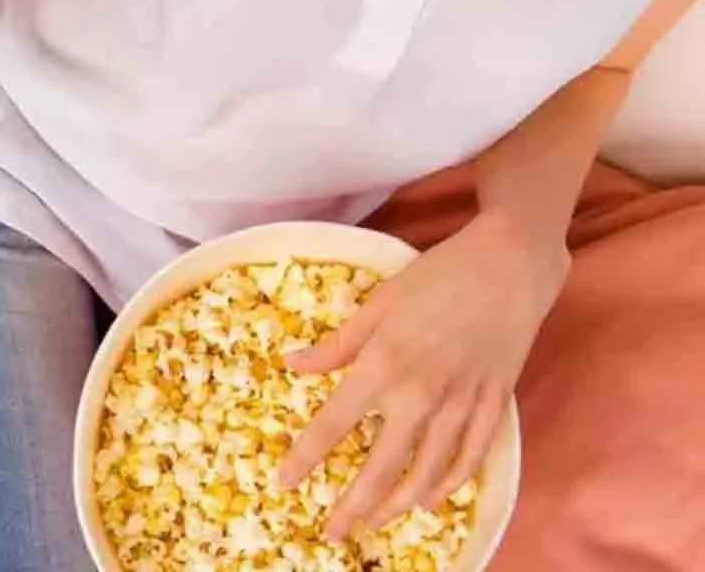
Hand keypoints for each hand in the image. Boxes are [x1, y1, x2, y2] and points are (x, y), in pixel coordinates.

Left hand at [279, 212, 570, 539]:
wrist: (509, 264)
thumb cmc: (438, 275)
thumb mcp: (378, 302)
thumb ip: (337, 344)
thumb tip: (292, 364)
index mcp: (384, 364)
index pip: (334, 424)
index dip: (305, 458)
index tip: (284, 483)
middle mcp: (421, 393)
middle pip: (382, 466)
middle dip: (354, 505)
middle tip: (332, 532)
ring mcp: (462, 402)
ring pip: (428, 472)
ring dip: (398, 505)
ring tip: (375, 523)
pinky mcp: (495, 403)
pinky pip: (472, 457)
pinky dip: (450, 485)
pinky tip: (430, 499)